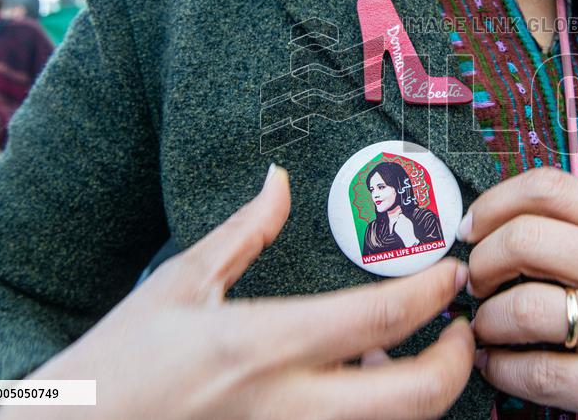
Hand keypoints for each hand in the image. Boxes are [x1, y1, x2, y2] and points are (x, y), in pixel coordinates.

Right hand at [0, 166, 473, 419]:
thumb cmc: (117, 362)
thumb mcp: (178, 284)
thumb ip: (241, 233)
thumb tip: (278, 182)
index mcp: (262, 344)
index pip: (378, 318)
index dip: (432, 293)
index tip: (452, 273)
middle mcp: (287, 406)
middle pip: (413, 398)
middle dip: (457, 363)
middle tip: (461, 329)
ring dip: (422, 395)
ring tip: (414, 355)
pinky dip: (375, 418)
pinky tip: (359, 390)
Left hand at [392, 212, 419, 246]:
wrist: (407, 237)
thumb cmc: (409, 229)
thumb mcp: (409, 222)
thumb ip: (405, 218)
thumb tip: (401, 215)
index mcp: (403, 220)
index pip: (400, 215)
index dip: (401, 216)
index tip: (402, 217)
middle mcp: (399, 222)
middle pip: (398, 219)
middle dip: (401, 220)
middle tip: (404, 223)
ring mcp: (396, 225)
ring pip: (397, 222)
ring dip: (400, 223)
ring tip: (403, 227)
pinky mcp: (395, 228)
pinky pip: (396, 225)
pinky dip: (398, 226)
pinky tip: (401, 229)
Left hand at [459, 168, 577, 418]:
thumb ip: (573, 231)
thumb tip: (486, 225)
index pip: (548, 188)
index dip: (492, 204)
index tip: (471, 230)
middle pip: (526, 241)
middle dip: (482, 264)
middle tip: (477, 283)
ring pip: (527, 309)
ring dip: (486, 321)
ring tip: (486, 327)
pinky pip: (542, 373)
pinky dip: (501, 368)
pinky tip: (498, 364)